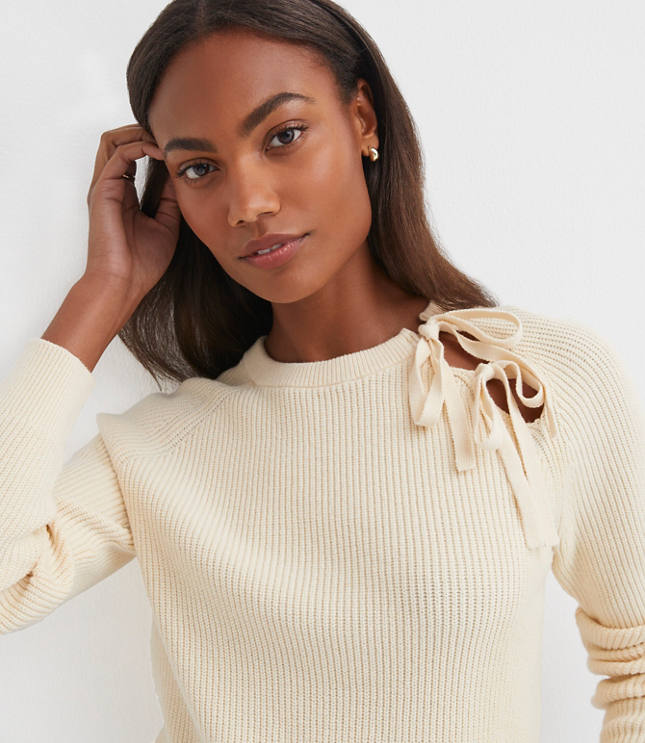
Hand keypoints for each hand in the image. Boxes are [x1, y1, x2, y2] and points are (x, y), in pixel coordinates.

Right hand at [84, 123, 180, 302]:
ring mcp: (105, 187)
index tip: (179, 149)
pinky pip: (118, 153)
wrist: (125, 283)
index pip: (133, 158)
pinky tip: (160, 152)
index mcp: (124, 196)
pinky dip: (139, 145)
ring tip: (164, 139)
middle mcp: (111, 187)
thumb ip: (170, 199)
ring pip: (113, 140)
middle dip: (144, 133)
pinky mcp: (103, 189)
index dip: (154, 147)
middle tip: (171, 136)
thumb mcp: (167, 225)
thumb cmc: (143, 263)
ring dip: (139, 132)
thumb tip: (178, 174)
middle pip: (119, 142)